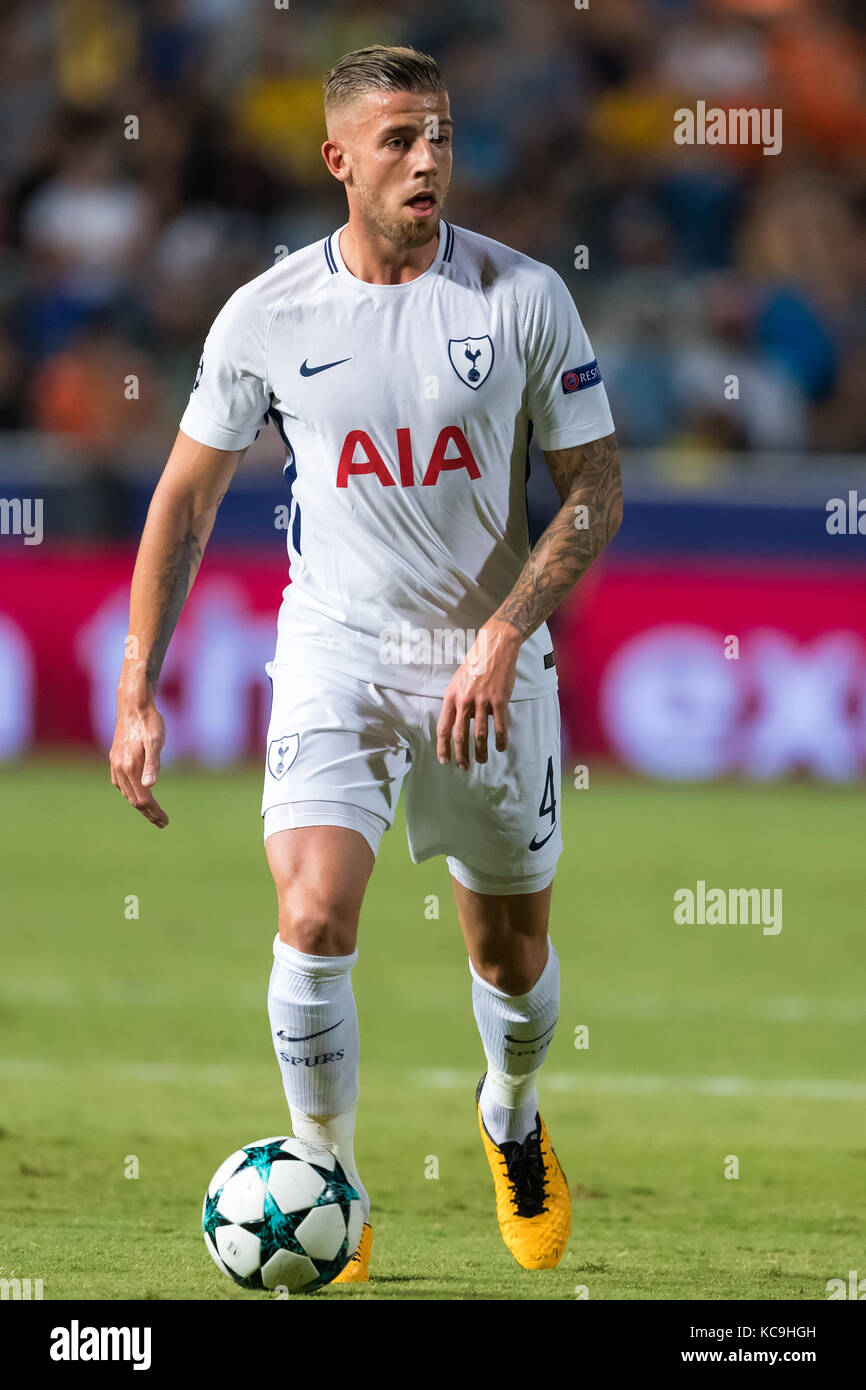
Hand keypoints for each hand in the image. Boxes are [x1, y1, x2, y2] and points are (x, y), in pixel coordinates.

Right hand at [110, 696, 168, 827]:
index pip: (143, 799)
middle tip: (163, 823)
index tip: (165, 822)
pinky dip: (128, 792)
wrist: (133, 704)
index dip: (154, 812)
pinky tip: (135, 792)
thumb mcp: (157, 741)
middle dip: (149, 813)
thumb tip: (150, 786)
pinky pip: (119, 782)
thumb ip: (153, 764)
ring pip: (126, 792)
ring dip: (139, 804)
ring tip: (152, 812)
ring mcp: (115, 763)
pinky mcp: (115, 757)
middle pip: (134, 799)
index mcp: (131, 767)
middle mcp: (120, 768)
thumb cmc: (150, 722)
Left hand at [436, 619, 519, 769]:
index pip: (443, 727)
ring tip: (481, 761)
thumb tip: (461, 723)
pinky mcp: (499, 700)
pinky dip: (501, 740)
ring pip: (479, 734)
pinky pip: (500, 726)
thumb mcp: (458, 682)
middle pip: (459, 735)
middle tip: (463, 767)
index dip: (442, 747)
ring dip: (480, 752)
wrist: (494, 648)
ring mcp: (482, 701)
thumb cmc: (476, 664)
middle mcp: (464, 701)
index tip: (444, 760)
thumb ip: (457, 702)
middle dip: (460, 755)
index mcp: (451, 697)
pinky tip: (501, 748)